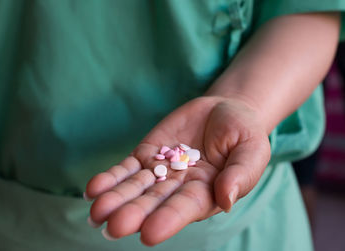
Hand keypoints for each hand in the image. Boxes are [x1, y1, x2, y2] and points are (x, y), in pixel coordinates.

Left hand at [85, 96, 270, 245]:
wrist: (224, 110)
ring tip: (95, 212)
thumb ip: (241, 173)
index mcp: (206, 192)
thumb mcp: (252, 149)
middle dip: (133, 213)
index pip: (185, 208)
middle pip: (153, 202)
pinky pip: (126, 168)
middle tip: (112, 226)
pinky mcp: (147, 154)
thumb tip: (227, 199)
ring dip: (115, 199)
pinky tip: (93, 189)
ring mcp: (160, 171)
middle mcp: (179, 188)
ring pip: (134, 188)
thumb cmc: (243, 133)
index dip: (168, 220)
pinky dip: (110, 178)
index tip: (149, 233)